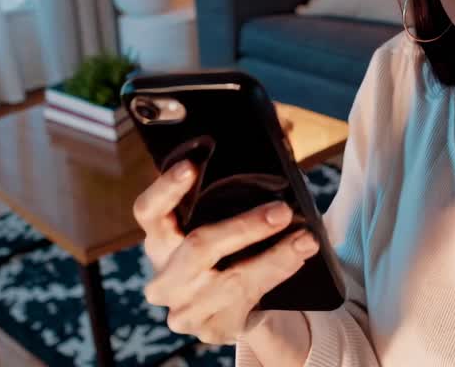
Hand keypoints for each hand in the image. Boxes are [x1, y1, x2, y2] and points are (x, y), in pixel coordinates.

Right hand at [133, 160, 319, 344]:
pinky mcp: (210, 328)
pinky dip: (278, 274)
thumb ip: (242, 173)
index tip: (190, 166)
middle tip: (281, 210)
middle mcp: (164, 273)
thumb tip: (284, 126)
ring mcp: (184, 306)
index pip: (149, 210)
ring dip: (274, 256)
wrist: (229, 303)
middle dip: (245, 226)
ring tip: (306, 238)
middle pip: (199, 246)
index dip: (166, 188)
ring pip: (232, 279)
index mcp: (159, 236)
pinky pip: (249, 300)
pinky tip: (298, 257)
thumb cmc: (227, 245)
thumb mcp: (222, 214)